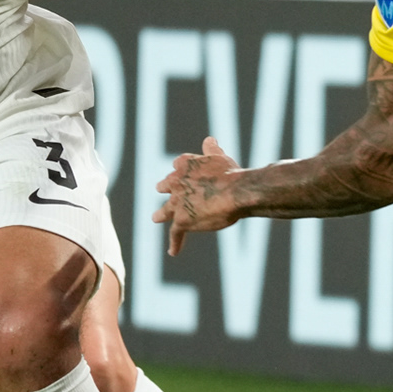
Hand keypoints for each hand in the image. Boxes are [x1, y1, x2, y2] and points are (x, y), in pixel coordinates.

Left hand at [153, 136, 242, 254]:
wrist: (235, 192)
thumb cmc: (231, 173)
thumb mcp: (220, 158)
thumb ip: (212, 151)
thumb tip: (209, 140)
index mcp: (184, 165)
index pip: (177, 166)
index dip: (181, 171)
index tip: (182, 174)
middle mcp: (176, 182)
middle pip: (165, 186)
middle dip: (166, 189)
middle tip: (164, 191)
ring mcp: (177, 202)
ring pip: (164, 211)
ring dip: (162, 214)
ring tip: (157, 217)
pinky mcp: (181, 220)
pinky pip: (175, 234)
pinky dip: (175, 242)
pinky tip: (173, 251)